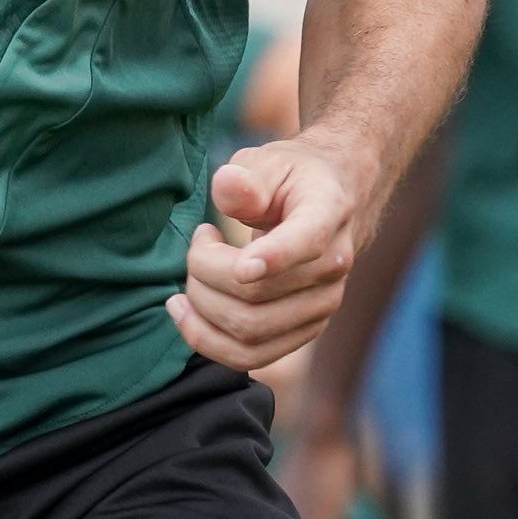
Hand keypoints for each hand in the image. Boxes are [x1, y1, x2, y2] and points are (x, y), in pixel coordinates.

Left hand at [166, 137, 364, 371]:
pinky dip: (207, 339)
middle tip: (197, 241)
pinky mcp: (302, 331)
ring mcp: (321, 306)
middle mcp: (332, 268)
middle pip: (258, 295)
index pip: (306, 242)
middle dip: (204, 272)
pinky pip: (250, 356)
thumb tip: (228, 187)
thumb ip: (246, 177)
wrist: (328, 201)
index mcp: (328, 213)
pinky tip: (185, 310)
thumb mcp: (266, 162)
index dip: (272, 257)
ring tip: (190, 273)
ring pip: (250, 332)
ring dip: (201, 308)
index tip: (238, 267)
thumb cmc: (288, 178)